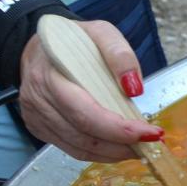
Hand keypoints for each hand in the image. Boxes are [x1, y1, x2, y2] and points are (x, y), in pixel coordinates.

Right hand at [16, 19, 161, 162]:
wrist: (41, 47)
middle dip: (121, 144)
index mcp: (49, 75)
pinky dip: (99, 153)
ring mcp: (35, 117)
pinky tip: (119, 147)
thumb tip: (134, 88)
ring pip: (78, 148)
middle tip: (151, 143)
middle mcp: (37, 100)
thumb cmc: (72, 40)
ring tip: (140, 147)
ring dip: (113, 152)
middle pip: (83, 135)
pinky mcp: (39, 128)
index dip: (118, 128)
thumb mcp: (100, 32)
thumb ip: (119, 54)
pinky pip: (72, 149)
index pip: (84, 112)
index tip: (148, 132)